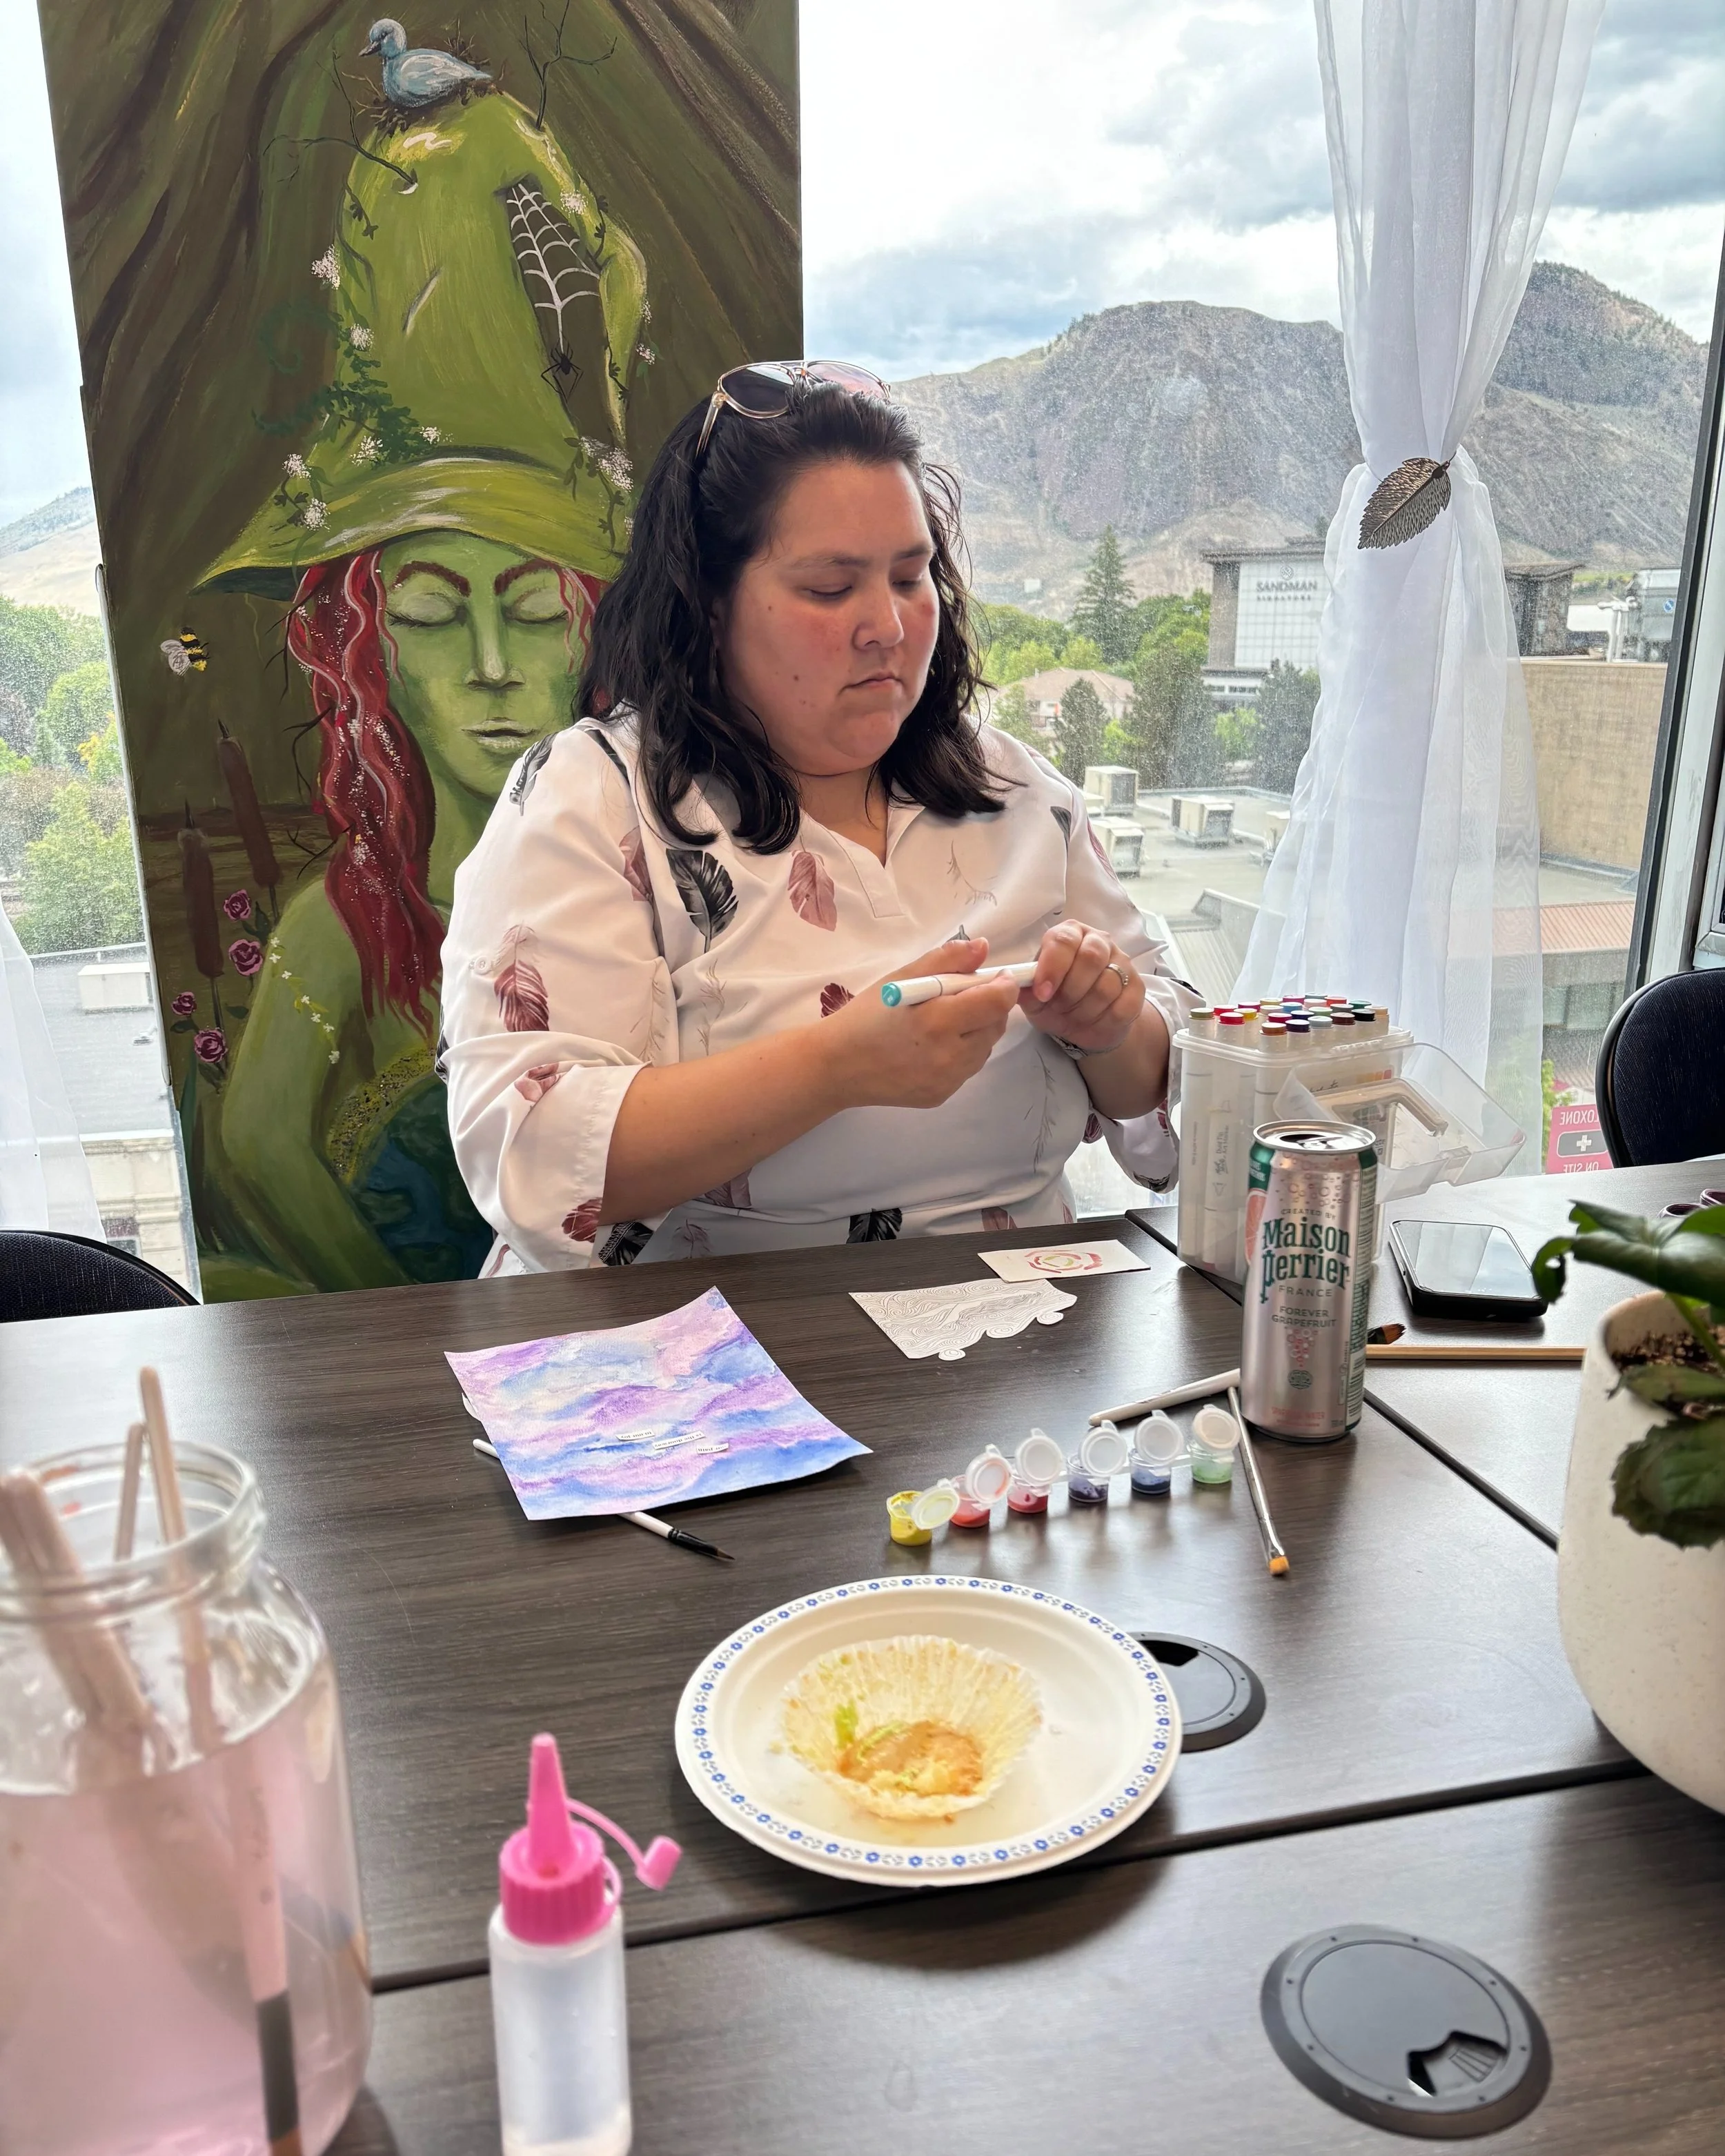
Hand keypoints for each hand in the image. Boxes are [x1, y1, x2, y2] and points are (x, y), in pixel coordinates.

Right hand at [819, 937, 1020, 1110]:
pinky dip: (963, 1052)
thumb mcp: (901, 979)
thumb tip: (983, 947)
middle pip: (996, 1025)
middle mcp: (948, 1055)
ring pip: (986, 1047)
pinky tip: (934, 1045)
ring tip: (944, 1022)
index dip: (1003, 985)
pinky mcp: (942, 1095)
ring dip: (977, 1030)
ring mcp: (947, 1080)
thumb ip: (946, 960)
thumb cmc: (866, 1017)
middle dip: (990, 1006)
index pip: (997, 1001)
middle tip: (963, 997)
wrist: (837, 1067)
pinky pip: (969, 1068)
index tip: (996, 976)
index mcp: (937, 1020)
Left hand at [1019, 919, 1144, 1054]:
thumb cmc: (1054, 1002)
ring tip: (1074, 1015)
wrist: (1085, 1023)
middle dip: (1071, 990)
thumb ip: (1024, 989)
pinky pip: (1123, 1005)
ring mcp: (1122, 962)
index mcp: (1069, 934)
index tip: (1042, 993)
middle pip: (1091, 958)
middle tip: (1059, 1007)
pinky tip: (1094, 1022)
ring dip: (1085, 1009)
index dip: (1052, 968)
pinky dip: (1104, 1021)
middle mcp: (1098, 941)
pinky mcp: (1137, 987)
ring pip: (1107, 985)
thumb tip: (1013, 984)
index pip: (1063, 940)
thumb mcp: (1033, 998)